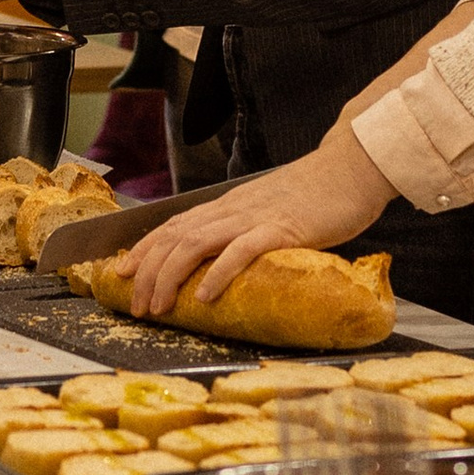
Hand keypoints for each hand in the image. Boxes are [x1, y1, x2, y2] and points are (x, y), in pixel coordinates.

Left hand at [123, 129, 394, 314]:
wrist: (350, 168)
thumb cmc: (315, 195)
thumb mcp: (268, 211)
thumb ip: (246, 230)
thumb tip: (227, 260)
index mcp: (228, 206)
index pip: (173, 226)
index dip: (143, 249)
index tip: (122, 273)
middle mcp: (232, 209)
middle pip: (174, 238)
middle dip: (149, 273)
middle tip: (139, 306)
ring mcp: (254, 217)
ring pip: (196, 243)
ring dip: (171, 277)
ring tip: (160, 306)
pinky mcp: (281, 228)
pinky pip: (241, 251)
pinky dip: (218, 273)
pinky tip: (205, 295)